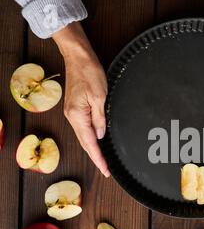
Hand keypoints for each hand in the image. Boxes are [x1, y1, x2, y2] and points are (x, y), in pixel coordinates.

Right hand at [53, 23, 109, 176]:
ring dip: (93, 149)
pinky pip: (83, 128)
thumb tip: (100, 136)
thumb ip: (100, 119)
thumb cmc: (89, 73)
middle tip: (106, 171)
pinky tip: (96, 143)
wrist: (78, 57)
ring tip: (103, 161)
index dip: (98, 158)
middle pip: (85, 143)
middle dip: (96, 158)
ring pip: (83, 136)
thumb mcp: (100, 97)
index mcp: (77, 116)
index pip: (90, 143)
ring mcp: (72, 113)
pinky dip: (90, 138)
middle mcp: (72, 117)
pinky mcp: (75, 108)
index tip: (105, 170)